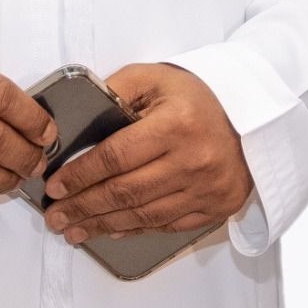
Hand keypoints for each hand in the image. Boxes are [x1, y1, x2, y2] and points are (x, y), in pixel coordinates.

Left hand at [41, 62, 254, 242]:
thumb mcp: (155, 77)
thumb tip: (78, 120)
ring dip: (103, 225)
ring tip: (73, 230)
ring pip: (143, 215)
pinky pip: (166, 225)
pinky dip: (135, 230)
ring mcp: (205, 190)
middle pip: (125, 192)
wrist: (253, 118)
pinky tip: (111, 230)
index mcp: (175, 125)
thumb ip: (115, 90)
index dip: (81, 174)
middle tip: (55, 217)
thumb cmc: (197, 96)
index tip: (55, 186)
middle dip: (83, 207)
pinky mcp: (214, 208)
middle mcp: (192, 161)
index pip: (116, 157)